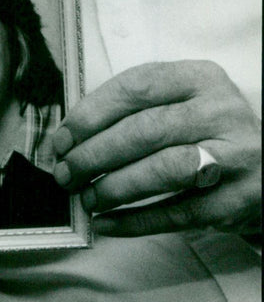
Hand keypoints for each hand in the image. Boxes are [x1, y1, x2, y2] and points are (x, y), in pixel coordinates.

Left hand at [52, 61, 260, 236]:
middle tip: (66, 172)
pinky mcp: (237, 200)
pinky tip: (107, 223)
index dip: (92, 113)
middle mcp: (221, 112)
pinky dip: (135, 221)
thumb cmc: (204, 131)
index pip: (137, 86)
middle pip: (145, 131)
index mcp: (201, 78)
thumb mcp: (181, 102)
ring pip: (162, 170)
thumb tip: (71, 137)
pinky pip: (177, 213)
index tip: (63, 137)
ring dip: (114, 187)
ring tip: (86, 197)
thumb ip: (134, 109)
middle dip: (94, 154)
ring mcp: (234, 157)